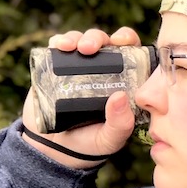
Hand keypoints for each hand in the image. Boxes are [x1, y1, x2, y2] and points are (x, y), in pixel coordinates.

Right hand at [21, 26, 141, 168]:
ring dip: (77, 38)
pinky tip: (57, 45)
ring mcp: (78, 67)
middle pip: (105, 42)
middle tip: (90, 48)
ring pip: (81, 41)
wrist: (55, 149)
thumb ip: (120, 124)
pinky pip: (57, 47)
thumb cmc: (91, 143)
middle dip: (98, 38)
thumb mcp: (111, 139)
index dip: (128, 40)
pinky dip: (58, 42)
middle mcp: (102, 69)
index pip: (131, 53)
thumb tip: (120, 96)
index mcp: (123, 81)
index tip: (122, 41)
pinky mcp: (55, 67)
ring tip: (71, 47)